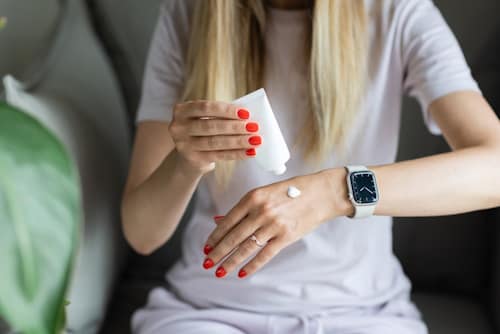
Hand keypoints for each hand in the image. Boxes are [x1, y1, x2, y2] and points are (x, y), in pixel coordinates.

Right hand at [169, 101, 260, 173]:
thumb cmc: (203, 130)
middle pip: (211, 126)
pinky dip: (236, 153)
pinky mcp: (193, 160)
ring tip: (256, 140)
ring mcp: (184, 145)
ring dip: (238, 141)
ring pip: (215, 142)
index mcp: (181, 110)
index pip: (205, 107)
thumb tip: (248, 117)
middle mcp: (178, 127)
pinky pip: (218, 155)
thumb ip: (220, 115)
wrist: (189, 156)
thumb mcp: (205, 118)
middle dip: (235, 127)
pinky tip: (250, 152)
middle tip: (254, 127)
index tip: (246, 113)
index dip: (226, 110)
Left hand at [202, 169, 351, 277]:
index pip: (227, 221)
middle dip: (218, 252)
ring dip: (230, 261)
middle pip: (234, 237)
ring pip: (246, 248)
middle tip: (206, 263)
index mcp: (253, 197)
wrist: (321, 193)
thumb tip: (218, 220)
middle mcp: (261, 211)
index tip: (205, 247)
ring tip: (219, 271)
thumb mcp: (265, 193)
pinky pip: (265, 254)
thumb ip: (243, 208)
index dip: (214, 236)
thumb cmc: (291, 191)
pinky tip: (242, 273)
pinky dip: (252, 265)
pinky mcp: (286, 236)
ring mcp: (273, 225)